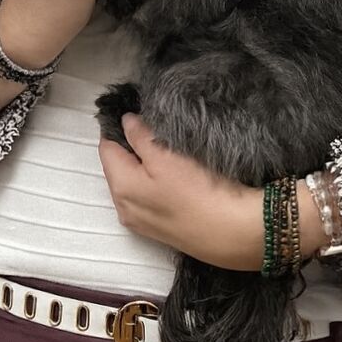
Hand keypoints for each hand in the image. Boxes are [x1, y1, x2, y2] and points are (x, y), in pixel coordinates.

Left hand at [98, 114, 328, 269]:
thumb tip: (125, 121)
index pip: (106, 147)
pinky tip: (175, 174)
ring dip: (144, 163)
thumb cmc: (200, 190)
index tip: (135, 108)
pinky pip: (148, 196)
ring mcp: (142, 222)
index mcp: (120, 187)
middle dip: (130, 144)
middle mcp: (123, 207)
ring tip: (166, 145)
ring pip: (134, 182)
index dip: (117, 126)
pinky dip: (155, 181)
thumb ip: (140, 137)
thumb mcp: (167, 156)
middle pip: (118, 166)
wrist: (236, 234)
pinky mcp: (162, 229)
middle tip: (153, 123)